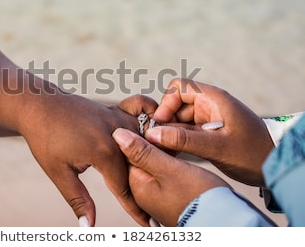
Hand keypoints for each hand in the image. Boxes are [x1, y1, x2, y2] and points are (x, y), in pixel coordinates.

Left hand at [20, 93, 152, 226]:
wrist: (37, 105)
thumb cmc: (45, 138)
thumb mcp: (59, 172)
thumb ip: (78, 199)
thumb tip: (88, 225)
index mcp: (103, 151)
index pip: (124, 187)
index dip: (135, 209)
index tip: (148, 224)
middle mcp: (116, 133)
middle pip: (138, 167)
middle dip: (146, 188)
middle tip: (156, 208)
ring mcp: (117, 118)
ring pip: (143, 141)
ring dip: (151, 158)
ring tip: (161, 177)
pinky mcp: (114, 109)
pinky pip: (140, 108)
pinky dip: (150, 114)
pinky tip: (155, 125)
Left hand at [112, 128, 228, 225]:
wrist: (224, 222)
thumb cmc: (199, 199)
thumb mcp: (169, 169)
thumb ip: (143, 152)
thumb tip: (118, 135)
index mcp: (137, 185)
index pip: (126, 153)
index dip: (135, 134)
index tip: (147, 121)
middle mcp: (143, 192)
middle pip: (137, 158)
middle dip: (147, 141)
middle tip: (160, 126)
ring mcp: (156, 195)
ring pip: (150, 163)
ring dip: (158, 149)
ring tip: (171, 136)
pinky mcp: (169, 194)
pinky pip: (161, 172)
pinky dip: (166, 160)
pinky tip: (175, 151)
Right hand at [147, 79, 273, 185]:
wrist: (276, 165)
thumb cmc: (253, 153)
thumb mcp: (217, 148)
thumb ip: (184, 140)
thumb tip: (153, 134)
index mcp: (213, 99)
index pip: (179, 88)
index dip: (165, 104)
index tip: (160, 125)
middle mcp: (209, 105)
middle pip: (175, 104)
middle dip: (166, 122)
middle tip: (160, 143)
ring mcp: (208, 118)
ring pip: (179, 119)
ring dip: (171, 133)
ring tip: (168, 151)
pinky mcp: (208, 131)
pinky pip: (186, 130)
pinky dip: (179, 140)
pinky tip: (177, 154)